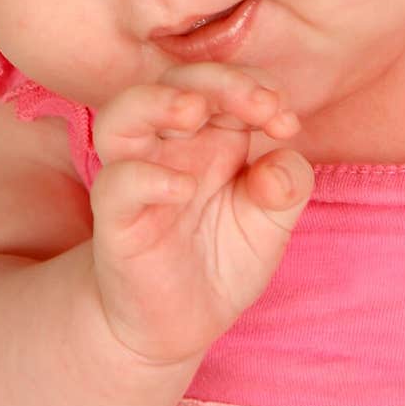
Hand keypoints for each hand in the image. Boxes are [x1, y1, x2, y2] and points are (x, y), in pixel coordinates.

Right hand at [88, 61, 315, 366]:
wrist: (178, 325)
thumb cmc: (222, 259)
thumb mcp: (272, 223)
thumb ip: (287, 186)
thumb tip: (280, 160)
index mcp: (211, 136)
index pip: (224, 83)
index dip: (256, 86)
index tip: (286, 122)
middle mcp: (169, 147)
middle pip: (175, 82)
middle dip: (218, 80)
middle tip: (259, 105)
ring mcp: (137, 178)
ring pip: (121, 115)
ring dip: (157, 101)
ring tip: (195, 111)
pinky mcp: (116, 220)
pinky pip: (116, 184)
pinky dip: (146, 176)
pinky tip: (183, 187)